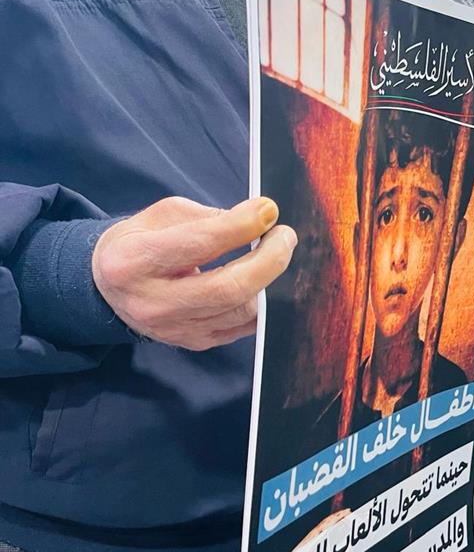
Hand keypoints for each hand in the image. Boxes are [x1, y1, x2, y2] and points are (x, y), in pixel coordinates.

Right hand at [92, 196, 296, 350]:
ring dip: (269, 281)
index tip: (269, 210)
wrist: (109, 289)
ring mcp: (174, 329)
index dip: (242, 225)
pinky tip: (266, 281)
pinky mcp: (194, 342)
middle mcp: (151, 302)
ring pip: (240, 310)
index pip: (199, 243)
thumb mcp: (161, 217)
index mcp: (134, 261)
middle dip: (269, 260)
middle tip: (286, 237)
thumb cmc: (140, 243)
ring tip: (276, 254)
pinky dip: (262, 303)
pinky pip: (242, 327)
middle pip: (227, 288)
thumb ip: (207, 218)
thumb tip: (258, 221)